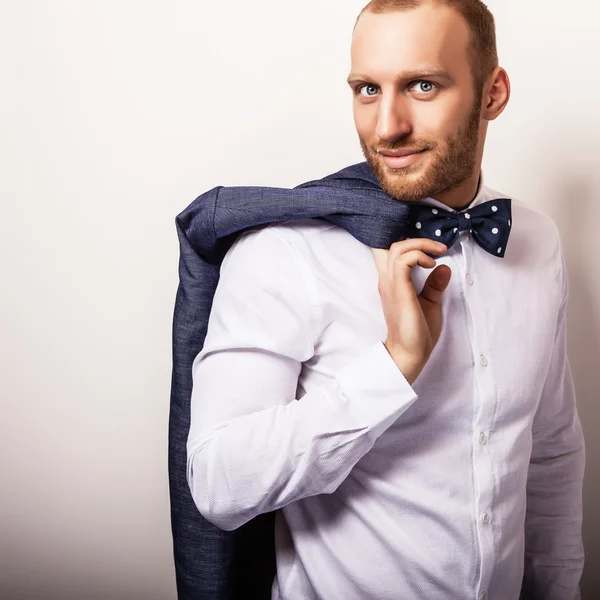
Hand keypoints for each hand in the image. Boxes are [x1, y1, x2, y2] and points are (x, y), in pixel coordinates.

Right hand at [371, 238, 451, 383]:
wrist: (410, 353)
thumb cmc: (417, 332)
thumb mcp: (429, 303)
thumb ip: (434, 285)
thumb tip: (445, 268)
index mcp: (392, 282)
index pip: (388, 252)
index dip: (406, 242)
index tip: (429, 248)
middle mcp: (388, 280)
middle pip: (393, 245)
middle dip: (417, 240)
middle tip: (438, 248)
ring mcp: (391, 284)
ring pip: (397, 248)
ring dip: (419, 245)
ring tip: (437, 254)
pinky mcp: (399, 290)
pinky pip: (403, 262)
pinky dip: (418, 256)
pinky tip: (431, 265)